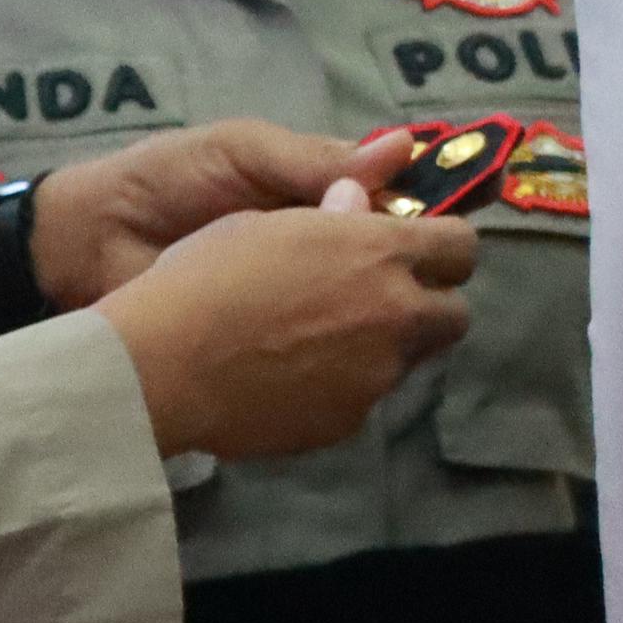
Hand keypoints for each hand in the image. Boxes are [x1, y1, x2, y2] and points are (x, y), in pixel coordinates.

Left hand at [31, 121, 413, 310]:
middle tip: (408, 271)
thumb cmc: (165, 181)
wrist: (87, 243)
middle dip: (414, 262)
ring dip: (386, 304)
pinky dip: (350, 341)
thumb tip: (405, 149)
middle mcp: (325, 245)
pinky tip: (356, 339)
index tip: (454, 215)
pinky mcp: (280, 336)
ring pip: (375, 304)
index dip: (430, 205)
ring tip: (386, 307)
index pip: (400, 199)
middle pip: (398, 257)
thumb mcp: (241, 151)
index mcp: (323, 189)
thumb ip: (315, 157)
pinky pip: (331, 342)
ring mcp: (305, 295)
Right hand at [95, 178, 477, 459]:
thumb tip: (358, 201)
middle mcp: (396, 314)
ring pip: (409, 358)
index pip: (461, 245)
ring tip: (324, 341)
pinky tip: (293, 378)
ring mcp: (377, 373)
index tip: (415, 252)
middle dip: (427, 305)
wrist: (161, 367)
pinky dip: (344, 386)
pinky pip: (364, 397)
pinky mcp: (349, 420)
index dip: (442, 248)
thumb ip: (331, 216)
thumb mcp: (265, 223)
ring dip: (386, 346)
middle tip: (379, 302)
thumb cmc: (204, 278)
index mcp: (381, 253)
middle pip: (453, 313)